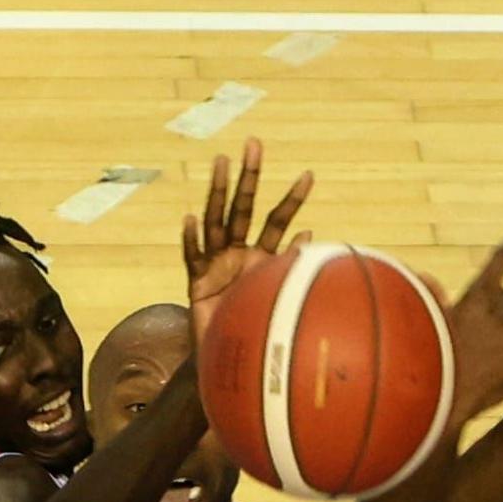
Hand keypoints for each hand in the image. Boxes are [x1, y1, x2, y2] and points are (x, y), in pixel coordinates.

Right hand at [183, 138, 312, 345]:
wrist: (228, 357)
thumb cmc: (253, 326)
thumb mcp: (276, 294)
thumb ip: (288, 265)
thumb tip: (312, 236)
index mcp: (259, 255)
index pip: (277, 220)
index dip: (292, 199)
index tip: (310, 174)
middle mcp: (236, 252)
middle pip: (242, 208)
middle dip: (249, 177)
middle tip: (255, 143)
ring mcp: (214, 263)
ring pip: (215, 221)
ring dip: (218, 192)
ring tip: (222, 162)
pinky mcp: (196, 282)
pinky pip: (192, 257)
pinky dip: (191, 239)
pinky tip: (190, 220)